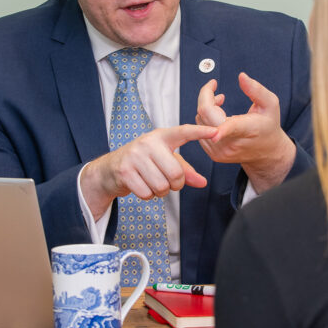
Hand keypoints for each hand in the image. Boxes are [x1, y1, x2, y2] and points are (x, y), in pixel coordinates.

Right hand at [81, 124, 217, 220]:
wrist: (110, 169)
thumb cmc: (144, 163)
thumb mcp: (165, 161)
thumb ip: (185, 171)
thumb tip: (203, 182)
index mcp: (161, 136)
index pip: (184, 132)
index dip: (201, 132)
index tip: (217, 132)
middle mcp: (148, 142)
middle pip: (176, 174)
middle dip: (174, 184)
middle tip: (165, 180)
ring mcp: (135, 156)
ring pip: (162, 186)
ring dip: (159, 191)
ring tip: (151, 181)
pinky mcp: (125, 171)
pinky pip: (147, 193)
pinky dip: (147, 195)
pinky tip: (141, 185)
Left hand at [196, 72, 296, 193]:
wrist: (267, 151)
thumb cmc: (268, 125)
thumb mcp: (270, 104)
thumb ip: (256, 90)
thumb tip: (241, 76)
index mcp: (248, 129)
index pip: (232, 128)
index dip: (223, 130)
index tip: (216, 134)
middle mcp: (232, 143)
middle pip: (206, 115)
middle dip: (207, 96)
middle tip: (217, 91)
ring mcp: (221, 151)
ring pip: (200, 121)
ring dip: (206, 108)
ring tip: (220, 103)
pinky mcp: (214, 155)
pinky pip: (199, 131)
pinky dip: (204, 119)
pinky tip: (217, 116)